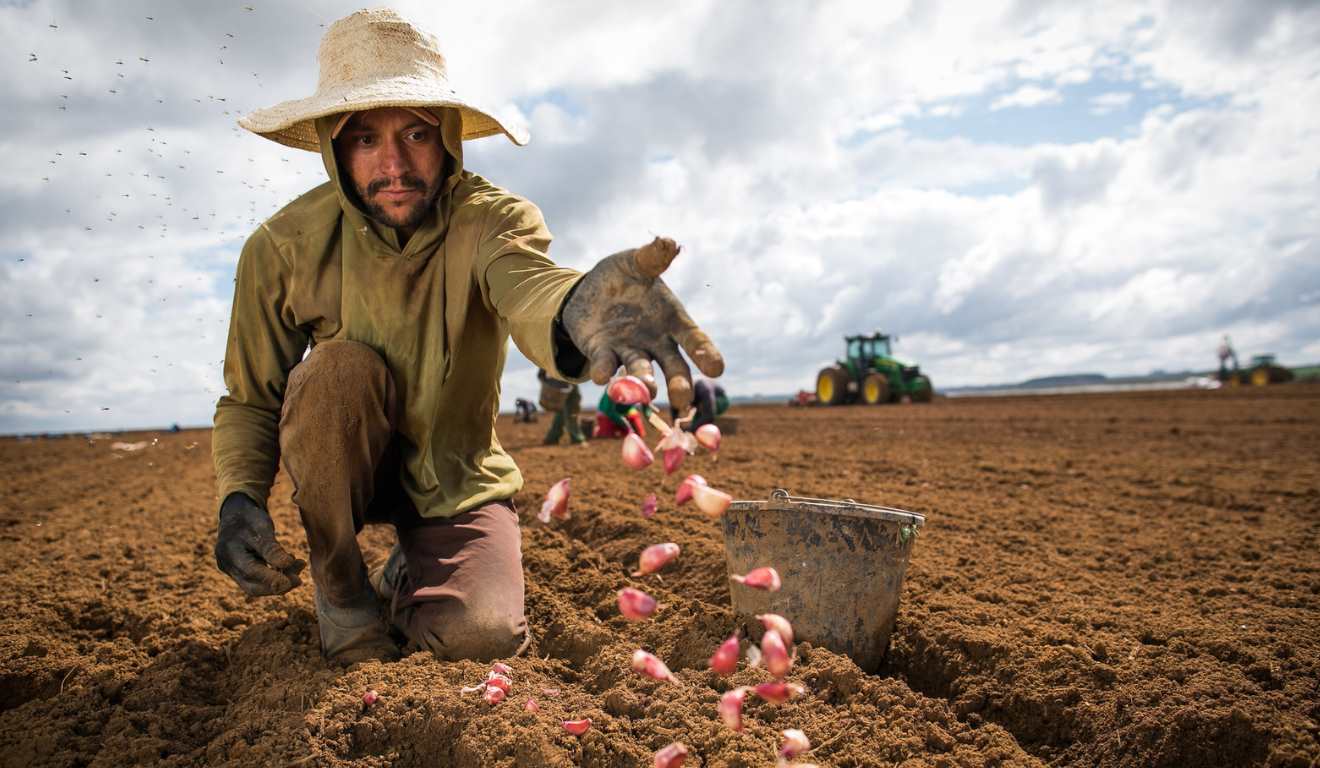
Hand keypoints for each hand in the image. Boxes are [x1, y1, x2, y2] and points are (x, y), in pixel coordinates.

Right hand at [215, 493, 305, 596]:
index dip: (273, 580)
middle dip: (277, 587)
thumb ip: (272, 547)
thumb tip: (287, 564)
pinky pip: (256, 579)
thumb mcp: (262, 527)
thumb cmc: (250, 518)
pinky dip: (274, 575)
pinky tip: (290, 565)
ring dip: (279, 581)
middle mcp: (227, 565)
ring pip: (256, 585)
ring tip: (300, 566)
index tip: (295, 581)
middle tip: (299, 580)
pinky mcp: (238, 571)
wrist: (236, 514)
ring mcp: (231, 570)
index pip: (252, 572)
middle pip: (252, 587)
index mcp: (229, 551)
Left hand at [561, 237, 723, 412]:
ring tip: (646, 391)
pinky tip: (601, 376)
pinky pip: (606, 364)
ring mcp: (629, 350)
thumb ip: (652, 258)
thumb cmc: (623, 277)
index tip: (717, 369)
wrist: (588, 290)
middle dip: (679, 382)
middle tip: (682, 399)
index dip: (706, 354)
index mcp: (672, 320)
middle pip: (673, 366)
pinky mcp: (602, 354)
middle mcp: (655, 342)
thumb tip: (667, 242)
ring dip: (643, 382)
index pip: (694, 339)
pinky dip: (604, 370)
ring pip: (640, 370)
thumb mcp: (636, 263)